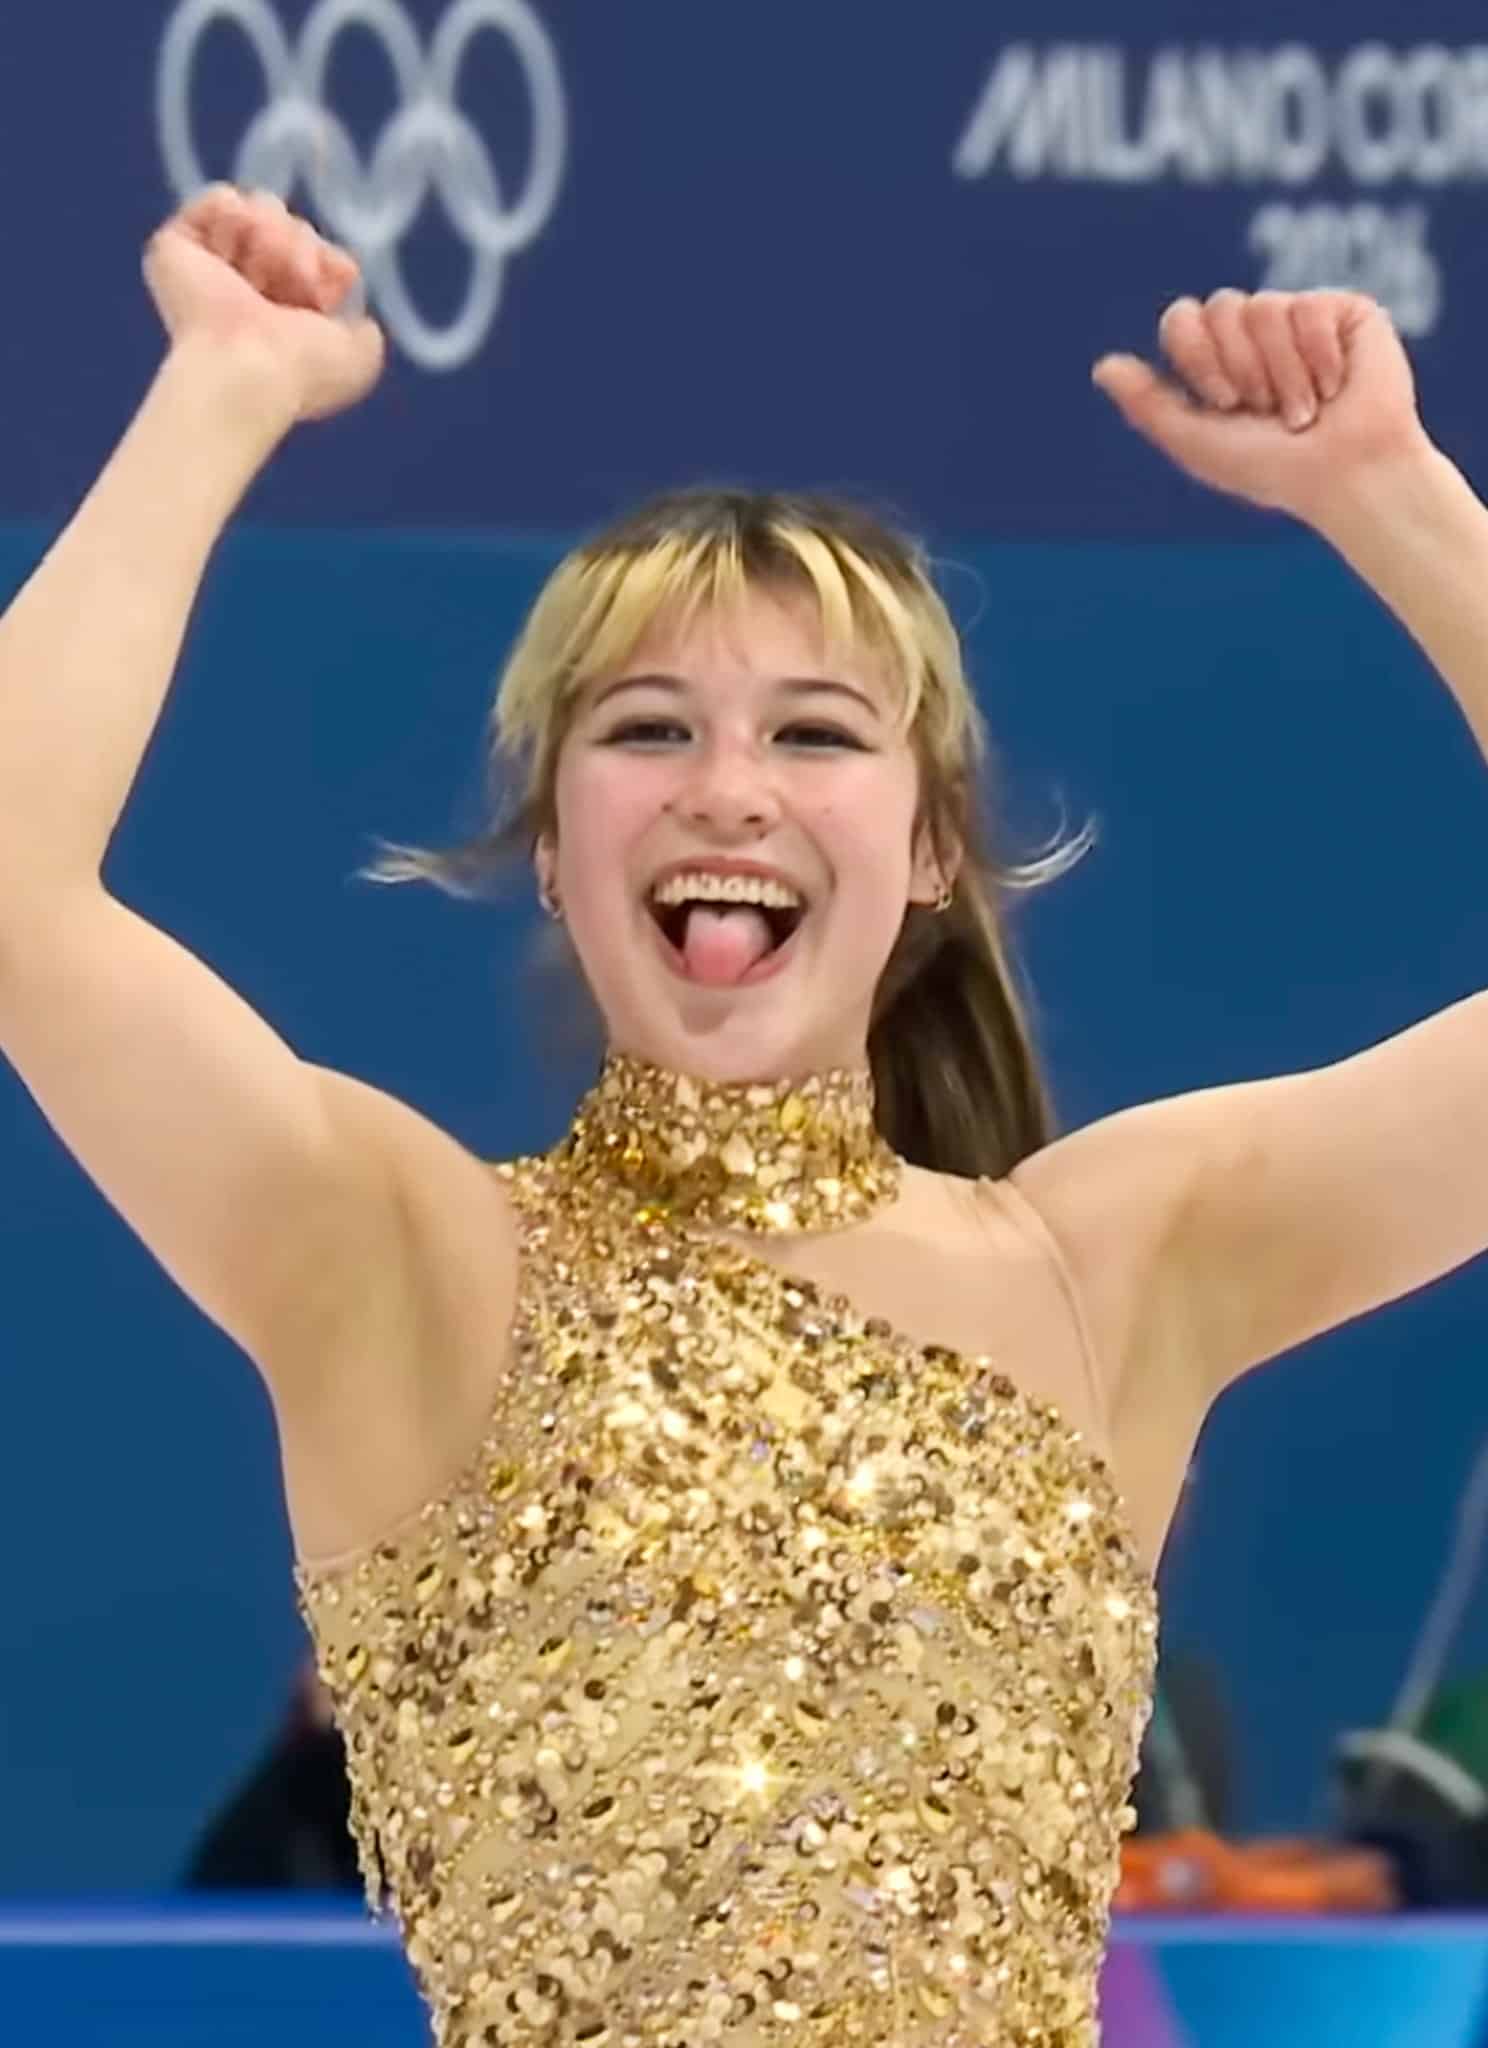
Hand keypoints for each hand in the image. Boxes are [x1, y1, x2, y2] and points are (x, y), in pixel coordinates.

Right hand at [143, 185, 384, 424]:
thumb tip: (358, 319)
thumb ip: (366, 336)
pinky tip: (237, 245)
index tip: (324, 294)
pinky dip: (235, 214)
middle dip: (300, 247)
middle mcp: (246, 288)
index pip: (314, 255)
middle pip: (290, 226)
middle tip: (295, 282)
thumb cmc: (301, 370)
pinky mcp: (177, 247)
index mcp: (283, 313)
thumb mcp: (357, 360)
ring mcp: (210, 268)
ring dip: (273, 234)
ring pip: (260, 209)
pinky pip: (220, 199)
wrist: (246, 368)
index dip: (326, 262)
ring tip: (264, 268)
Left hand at [1091, 290, 1433, 527]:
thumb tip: (1102, 366)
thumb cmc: (1270, 469)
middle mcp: (1253, 332)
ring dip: (1281, 374)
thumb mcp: (1196, 442)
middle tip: (1265, 409)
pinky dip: (1317, 358)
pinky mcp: (1343, 311)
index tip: (1223, 403)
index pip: (1182, 319)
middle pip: (1221, 306)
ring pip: (1264, 307)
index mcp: (1215, 358)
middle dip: (1240, 368)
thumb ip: (1148, 405)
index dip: (1198, 357)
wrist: (1344, 476)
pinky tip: (1334, 387)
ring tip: (1304, 410)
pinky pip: (1308, 307)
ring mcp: (1298, 317)